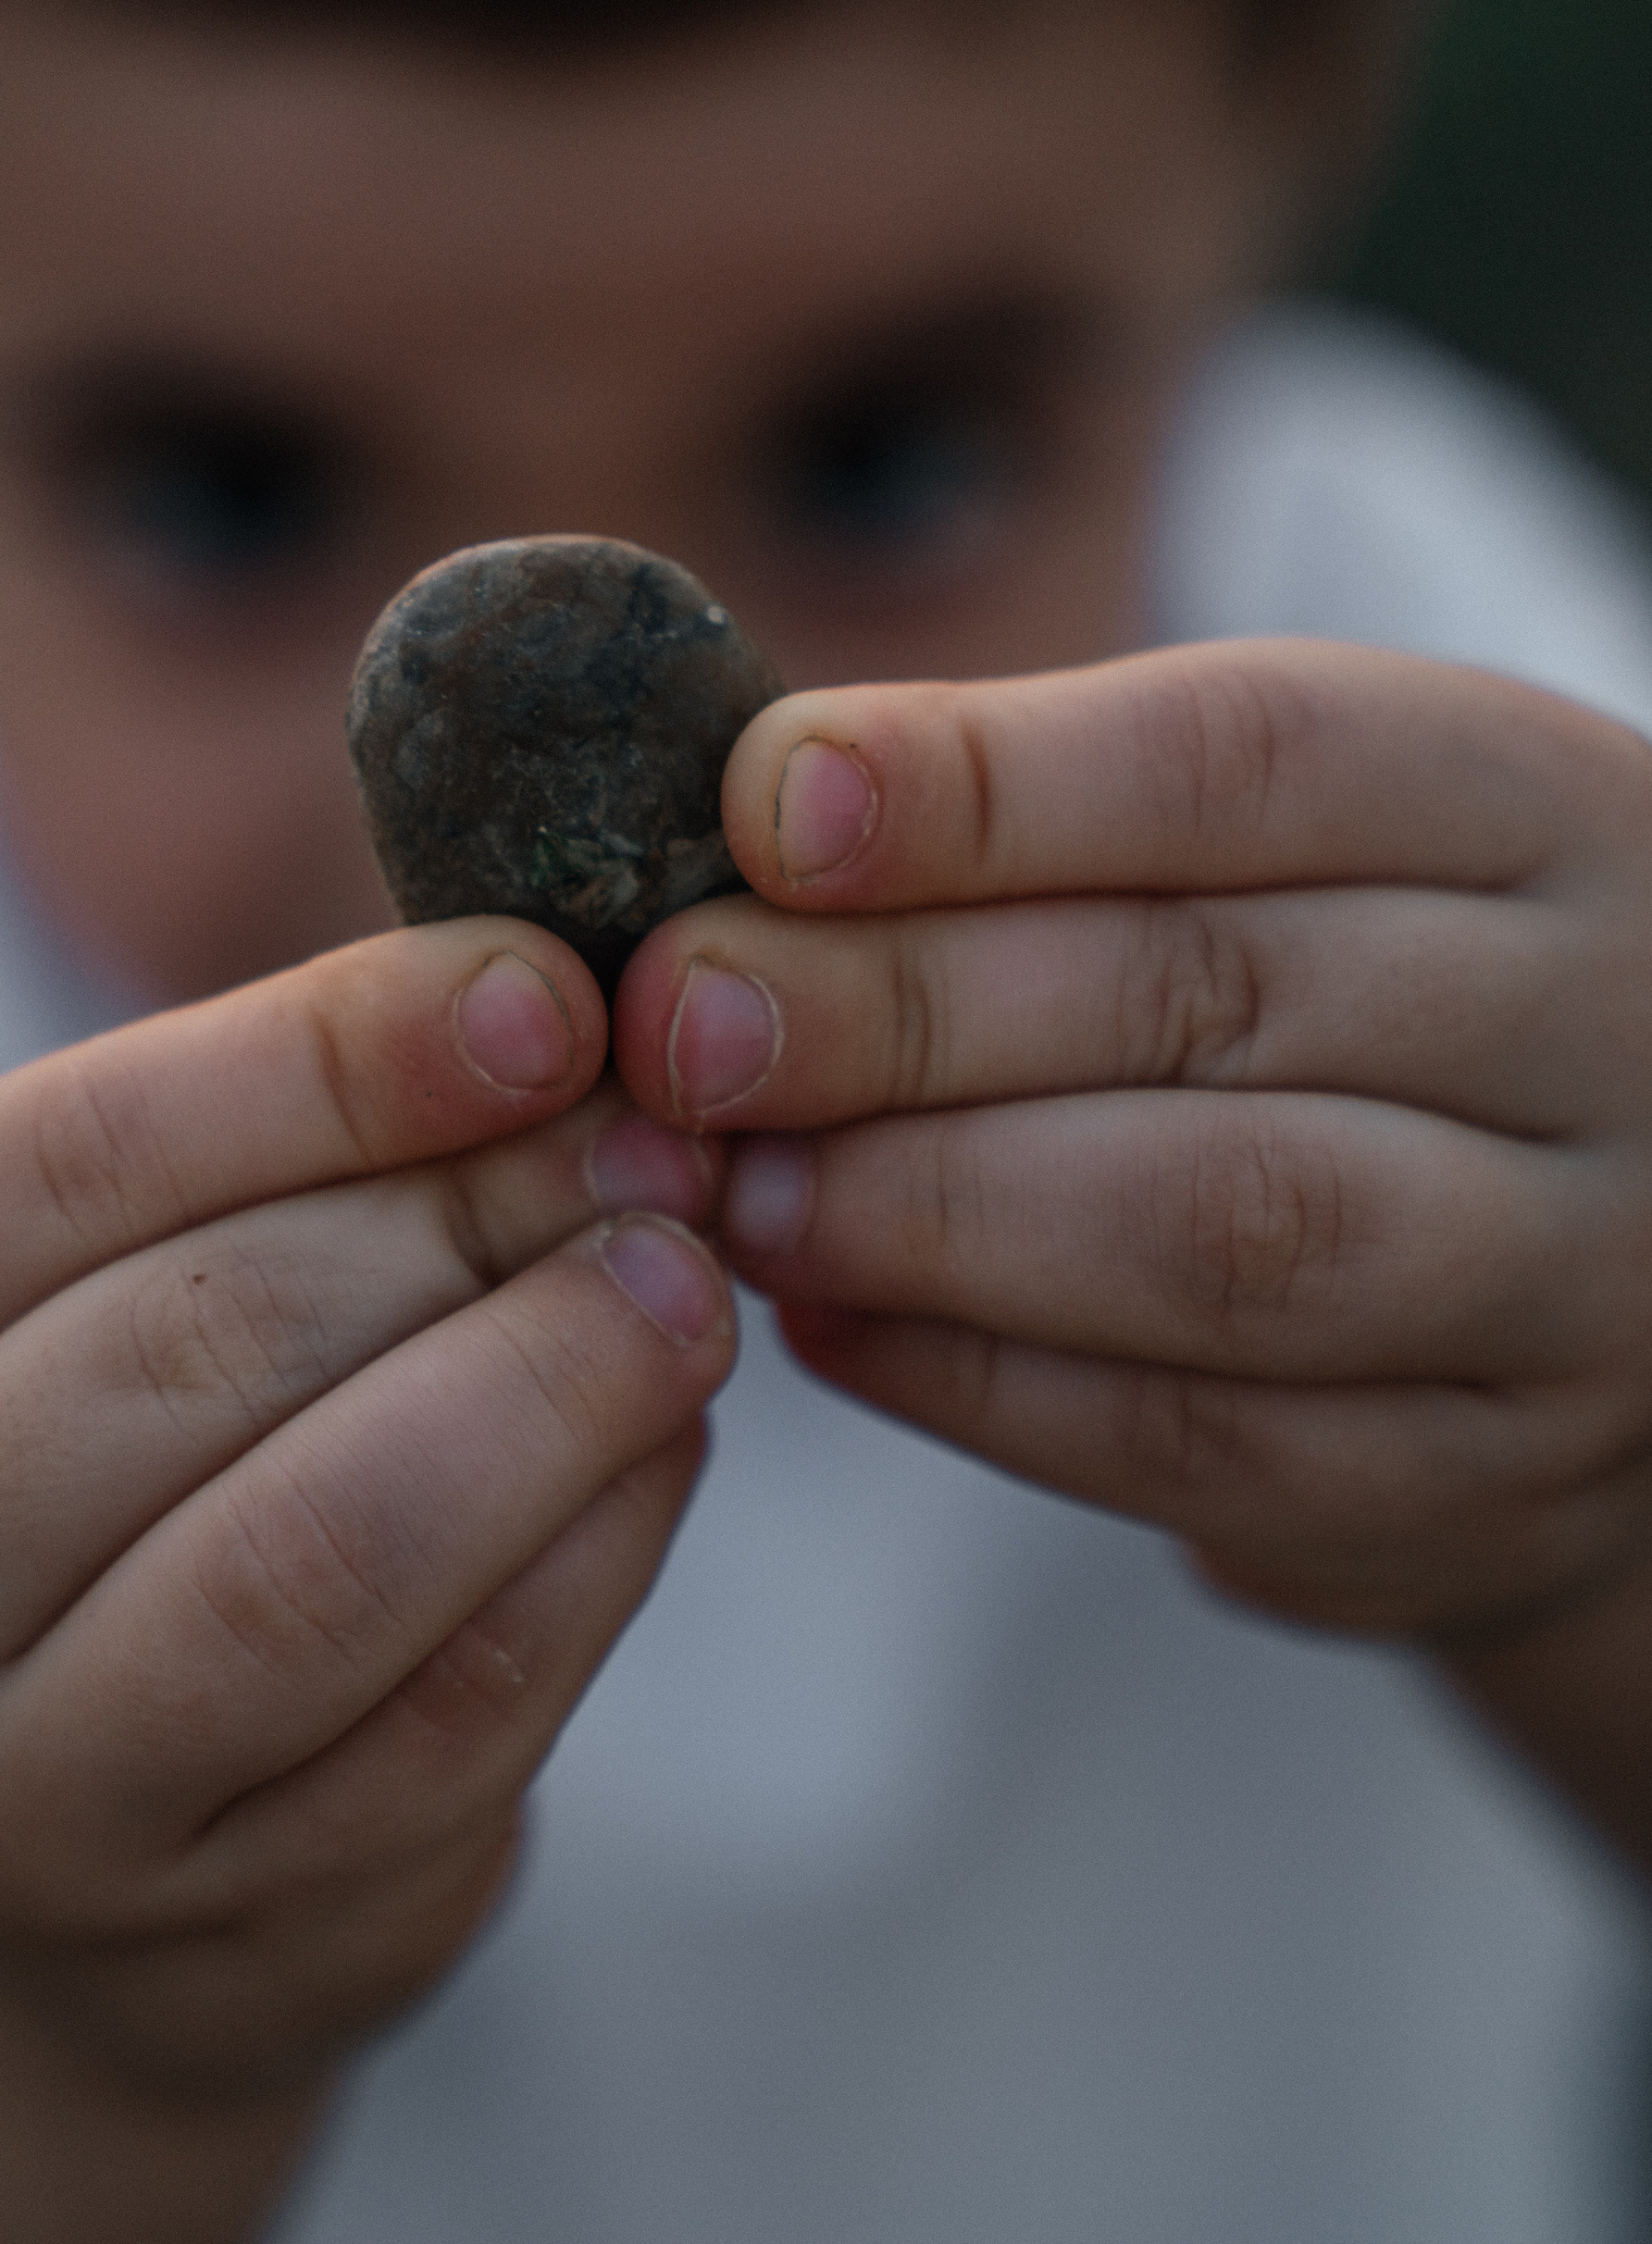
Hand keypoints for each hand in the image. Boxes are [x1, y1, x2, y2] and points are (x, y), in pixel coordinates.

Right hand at [0, 925, 733, 2102]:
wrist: (59, 1863)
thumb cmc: (120, 1482)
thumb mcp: (117, 1283)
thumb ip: (288, 1146)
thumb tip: (547, 1013)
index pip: (70, 1159)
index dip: (328, 1061)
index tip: (546, 996)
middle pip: (201, 1349)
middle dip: (469, 1221)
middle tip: (656, 1149)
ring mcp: (26, 1803)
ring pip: (324, 1557)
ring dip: (553, 1392)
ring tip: (685, 1290)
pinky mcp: (226, 1938)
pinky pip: (454, 1717)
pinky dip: (597, 1556)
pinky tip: (669, 1452)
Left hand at [614, 642, 1651, 1647]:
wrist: (1631, 1258)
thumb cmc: (1355, 985)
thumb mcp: (1276, 845)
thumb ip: (1036, 824)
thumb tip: (734, 829)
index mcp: (1525, 804)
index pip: (1257, 758)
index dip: (991, 784)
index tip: (765, 805)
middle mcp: (1595, 1030)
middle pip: (1224, 998)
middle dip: (908, 1011)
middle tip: (687, 1028)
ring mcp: (1571, 1279)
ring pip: (1234, 1238)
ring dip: (936, 1214)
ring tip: (735, 1192)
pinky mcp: (1490, 1485)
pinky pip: (1213, 1448)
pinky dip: (985, 1386)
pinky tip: (830, 1324)